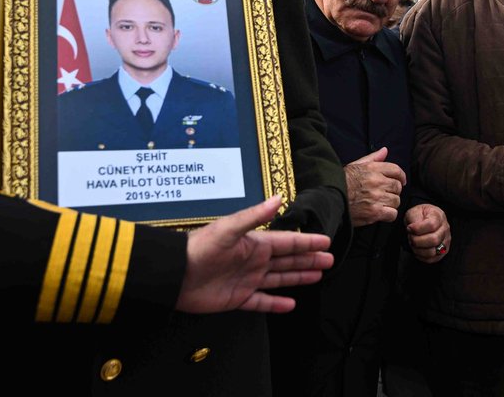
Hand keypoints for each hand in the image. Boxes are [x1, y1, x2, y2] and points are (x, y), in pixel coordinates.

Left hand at [176, 196, 333, 313]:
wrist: (174, 274)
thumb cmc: (200, 248)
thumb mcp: (229, 228)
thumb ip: (254, 216)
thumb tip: (279, 198)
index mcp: (254, 243)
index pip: (287, 242)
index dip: (307, 242)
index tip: (326, 241)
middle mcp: (254, 261)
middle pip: (288, 260)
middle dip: (308, 259)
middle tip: (330, 260)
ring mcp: (247, 280)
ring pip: (279, 278)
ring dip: (298, 277)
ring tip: (318, 276)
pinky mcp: (237, 298)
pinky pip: (261, 302)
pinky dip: (276, 304)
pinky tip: (291, 304)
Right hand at [345, 147, 406, 227]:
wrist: (330, 198)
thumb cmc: (342, 182)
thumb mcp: (356, 165)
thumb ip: (373, 158)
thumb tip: (385, 150)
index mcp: (372, 168)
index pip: (396, 170)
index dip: (401, 176)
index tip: (401, 181)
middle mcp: (376, 181)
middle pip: (397, 187)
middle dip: (393, 191)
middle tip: (386, 194)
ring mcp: (376, 197)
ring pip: (396, 200)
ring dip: (391, 203)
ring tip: (381, 204)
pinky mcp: (374, 212)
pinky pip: (392, 214)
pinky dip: (389, 215)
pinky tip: (381, 213)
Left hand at [405, 203, 450, 264]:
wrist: (423, 219)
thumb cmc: (419, 215)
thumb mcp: (415, 211)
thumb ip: (414, 218)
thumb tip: (413, 228)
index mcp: (439, 216)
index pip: (431, 225)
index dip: (418, 229)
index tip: (409, 228)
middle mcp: (445, 229)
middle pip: (434, 240)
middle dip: (417, 240)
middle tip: (410, 237)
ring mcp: (445, 241)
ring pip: (433, 251)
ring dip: (418, 249)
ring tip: (413, 243)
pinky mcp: (443, 251)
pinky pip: (432, 259)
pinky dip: (421, 256)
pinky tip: (417, 249)